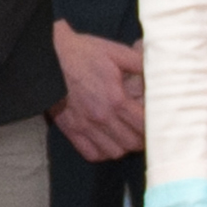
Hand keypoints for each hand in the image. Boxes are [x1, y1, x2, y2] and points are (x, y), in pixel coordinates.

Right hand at [47, 22, 146, 162]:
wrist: (47, 58)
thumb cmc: (82, 53)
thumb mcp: (115, 52)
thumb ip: (140, 63)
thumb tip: (159, 70)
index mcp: (115, 99)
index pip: (144, 125)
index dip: (155, 125)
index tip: (157, 120)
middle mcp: (101, 117)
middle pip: (132, 143)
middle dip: (143, 138)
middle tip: (145, 129)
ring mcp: (85, 127)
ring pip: (114, 152)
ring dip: (124, 146)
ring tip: (127, 136)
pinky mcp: (71, 130)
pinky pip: (92, 154)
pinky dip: (103, 152)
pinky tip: (107, 141)